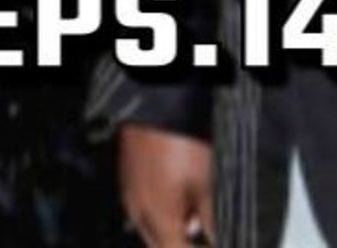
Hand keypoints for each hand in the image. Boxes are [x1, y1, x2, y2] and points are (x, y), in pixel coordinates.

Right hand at [120, 124, 213, 246]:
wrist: (158, 103)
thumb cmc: (183, 140)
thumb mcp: (205, 183)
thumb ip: (207, 219)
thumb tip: (211, 237)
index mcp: (158, 219)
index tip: (210, 244)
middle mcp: (137, 212)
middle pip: (159, 245)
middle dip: (178, 243)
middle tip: (202, 236)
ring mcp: (128, 195)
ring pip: (148, 229)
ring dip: (167, 231)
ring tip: (191, 217)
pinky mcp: (125, 179)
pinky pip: (140, 209)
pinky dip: (157, 213)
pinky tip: (174, 200)